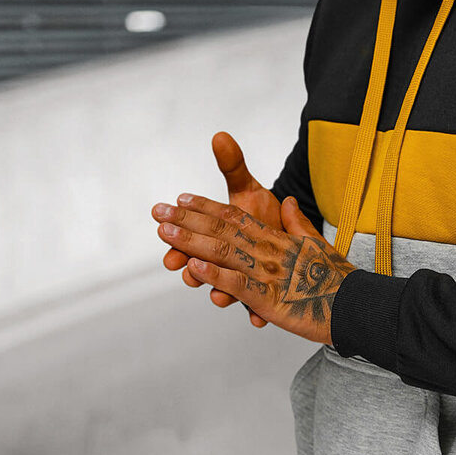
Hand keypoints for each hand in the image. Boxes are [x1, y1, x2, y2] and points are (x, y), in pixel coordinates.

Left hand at [152, 193, 357, 344]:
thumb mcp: (317, 244)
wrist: (356, 303)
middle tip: (158, 211)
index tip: (181, 198)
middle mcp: (268, 250)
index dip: (206, 206)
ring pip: (223, 252)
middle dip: (187, 220)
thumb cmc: (336, 277)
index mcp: (277, 237)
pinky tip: (193, 266)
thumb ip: (298, 223)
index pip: (235, 216)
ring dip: (191, 241)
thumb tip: (288, 202)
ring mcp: (267, 273)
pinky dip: (215, 274)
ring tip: (165, 233)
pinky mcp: (269, 298)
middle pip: (222, 229)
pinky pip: (237, 284)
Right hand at [162, 131, 282, 326]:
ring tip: (215, 296)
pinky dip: (256, 315)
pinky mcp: (261, 296)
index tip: (162, 227)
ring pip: (225, 292)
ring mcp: (241, 279)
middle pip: (200, 265)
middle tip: (175, 262)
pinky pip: (256, 309)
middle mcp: (224, 261)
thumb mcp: (248, 189)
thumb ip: (232, 166)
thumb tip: (220, 135)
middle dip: (187, 264)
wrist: (293, 237)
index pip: (190, 235)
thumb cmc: (263, 213)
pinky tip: (258, 319)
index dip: (176, 234)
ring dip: (218, 293)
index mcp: (215, 237)